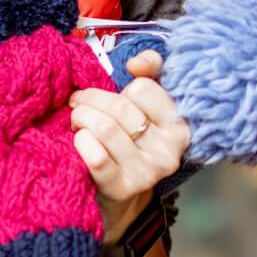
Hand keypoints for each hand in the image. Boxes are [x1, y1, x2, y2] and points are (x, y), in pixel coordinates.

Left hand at [69, 49, 191, 240]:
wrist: (119, 193)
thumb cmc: (130, 140)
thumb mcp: (146, 105)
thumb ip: (150, 73)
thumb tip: (138, 63)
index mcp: (179, 126)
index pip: (144, 89)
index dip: (121, 88)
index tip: (111, 94)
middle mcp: (168, 152)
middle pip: (120, 108)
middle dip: (92, 100)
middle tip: (79, 103)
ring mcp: (146, 173)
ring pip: (105, 129)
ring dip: (81, 118)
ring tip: (77, 119)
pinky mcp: (121, 189)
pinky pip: (95, 156)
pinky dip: (81, 141)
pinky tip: (79, 140)